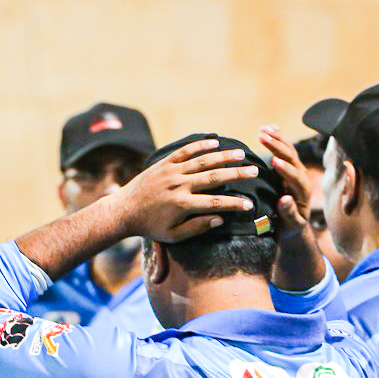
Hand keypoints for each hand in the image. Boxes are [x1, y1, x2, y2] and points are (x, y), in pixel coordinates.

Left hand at [114, 137, 256, 242]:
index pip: (216, 203)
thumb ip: (197, 227)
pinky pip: (185, 152)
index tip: (250, 204)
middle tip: (255, 171)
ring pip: (202, 161)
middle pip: (214, 178)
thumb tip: (220, 219)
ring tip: (241, 154)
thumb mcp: (172, 235)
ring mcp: (171, 172)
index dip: (234, 204)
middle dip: (236, 174)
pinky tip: (215, 142)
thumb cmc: (150, 226)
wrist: (123, 211)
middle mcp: (179, 186)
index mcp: (183, 205)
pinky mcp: (163, 163)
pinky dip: (200, 145)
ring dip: (223, 157)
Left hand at [260, 124, 325, 292]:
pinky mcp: (297, 221)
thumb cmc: (279, 205)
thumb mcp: (276, 182)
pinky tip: (284, 200)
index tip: (265, 127)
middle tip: (265, 136)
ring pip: (297, 184)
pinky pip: (294, 214)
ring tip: (276, 162)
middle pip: (292, 162)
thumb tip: (266, 130)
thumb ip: (273, 162)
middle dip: (280, 148)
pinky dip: (289, 207)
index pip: (286, 152)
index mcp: (292, 175)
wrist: (290, 236)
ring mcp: (301, 203)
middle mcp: (300, 186)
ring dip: (287, 172)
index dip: (278, 139)